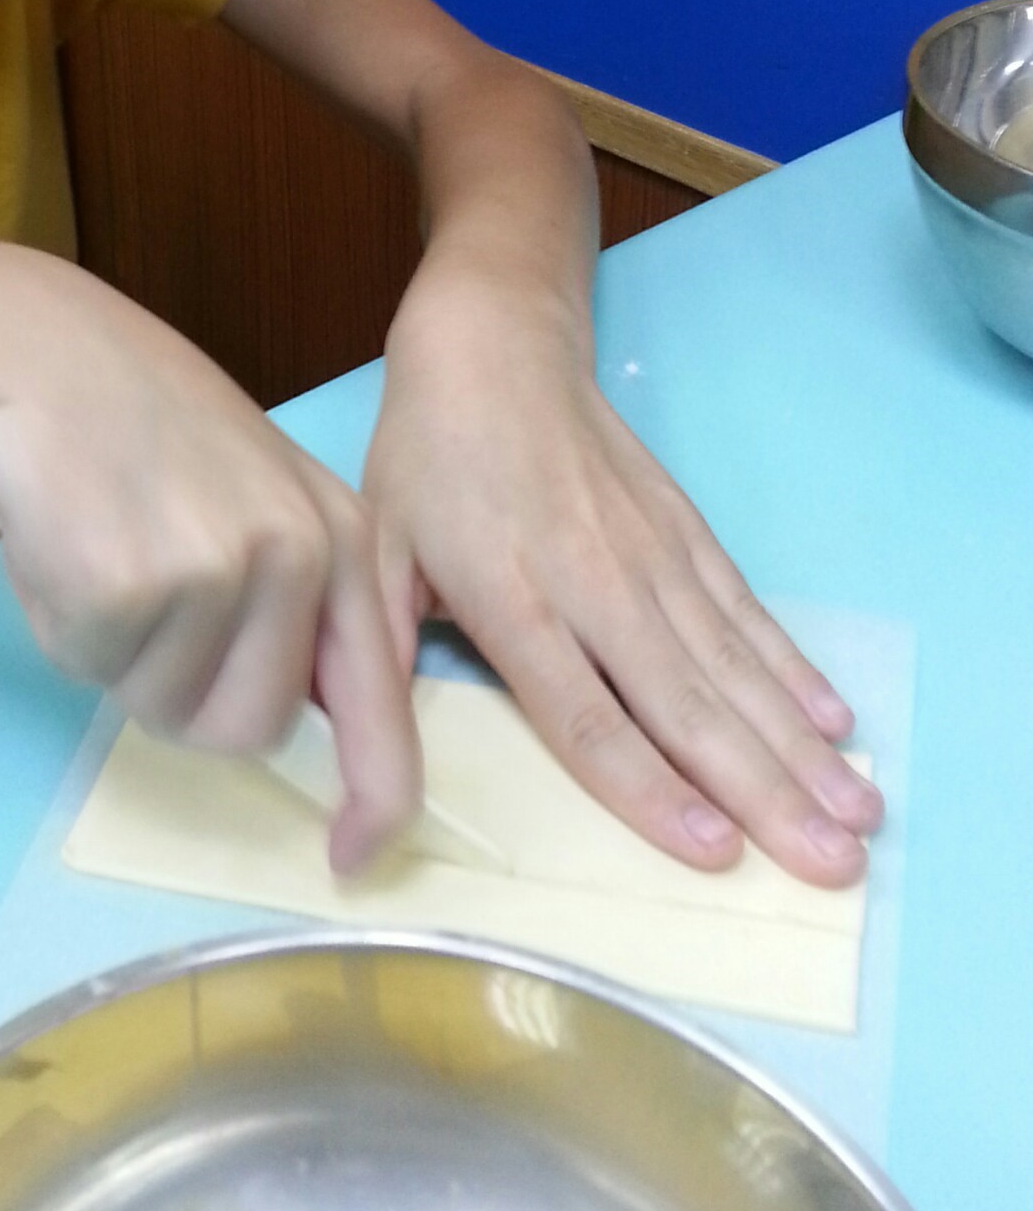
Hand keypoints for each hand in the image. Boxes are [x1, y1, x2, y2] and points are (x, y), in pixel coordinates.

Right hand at [0, 253, 418, 872]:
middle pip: (249, 730)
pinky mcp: (132, 584)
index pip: (384, 704)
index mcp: (341, 538)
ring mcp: (217, 568)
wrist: (41, 347)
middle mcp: (297, 554)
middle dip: (183, 697)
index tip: (349, 855)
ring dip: (117, 656)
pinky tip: (62, 542)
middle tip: (142, 608)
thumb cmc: (139, 423)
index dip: (373, 798)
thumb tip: (299, 718)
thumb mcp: (258, 495)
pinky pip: (91, 668)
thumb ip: (293, 600)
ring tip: (102, 551)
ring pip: (163, 708)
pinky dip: (64, 625)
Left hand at [363, 258, 883, 885]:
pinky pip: (747, 612)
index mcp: (513, 597)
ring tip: (858, 813)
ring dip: (799, 746)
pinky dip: (793, 670)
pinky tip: (834, 724)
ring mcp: (653, 553)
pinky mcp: (687, 530)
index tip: (715, 849)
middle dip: (764, 789)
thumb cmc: (426, 464)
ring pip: (734, 665)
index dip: (649, 786)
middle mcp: (597, 581)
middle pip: (687, 703)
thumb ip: (375, 683)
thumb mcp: (373, 564)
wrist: (494, 346)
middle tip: (834, 864)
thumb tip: (352, 816)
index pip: (586, 713)